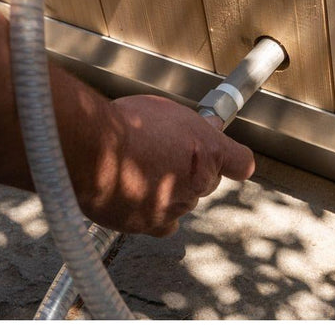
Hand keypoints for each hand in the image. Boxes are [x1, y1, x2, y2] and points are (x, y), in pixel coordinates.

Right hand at [75, 94, 255, 237]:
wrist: (93, 150)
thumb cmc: (125, 125)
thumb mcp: (164, 110)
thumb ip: (188, 126)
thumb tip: (202, 127)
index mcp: (209, 151)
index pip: (241, 163)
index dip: (232, 161)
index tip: (226, 160)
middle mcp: (198, 183)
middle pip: (206, 182)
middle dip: (189, 171)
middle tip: (163, 156)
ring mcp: (176, 206)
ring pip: (181, 201)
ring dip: (167, 191)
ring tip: (139, 171)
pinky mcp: (153, 225)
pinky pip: (162, 223)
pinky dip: (153, 213)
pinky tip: (137, 198)